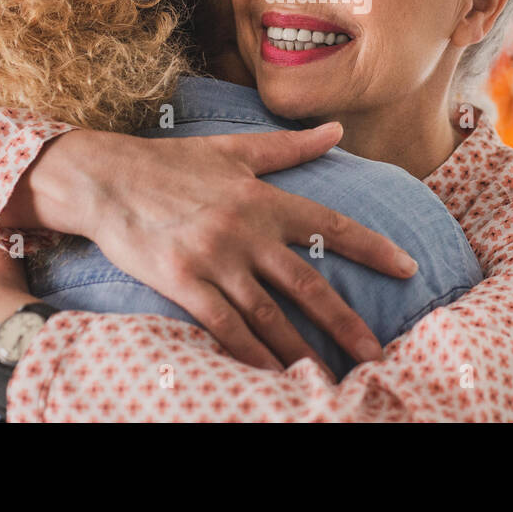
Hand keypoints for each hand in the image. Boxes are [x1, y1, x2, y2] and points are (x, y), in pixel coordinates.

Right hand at [4, 121, 418, 372]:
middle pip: (307, 284)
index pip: (330, 224)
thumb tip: (336, 130)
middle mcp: (245, 230)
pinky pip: (224, 327)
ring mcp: (214, 260)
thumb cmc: (171, 163)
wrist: (105, 178)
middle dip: (345, 322)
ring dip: (300, 352)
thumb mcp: (233, 149)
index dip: (371, 247)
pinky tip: (270, 378)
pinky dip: (249, 355)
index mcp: (263, 198)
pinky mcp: (183, 284)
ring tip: (327, 380)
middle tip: (376, 353)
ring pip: (268, 315)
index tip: (407, 268)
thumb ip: (289, 148)